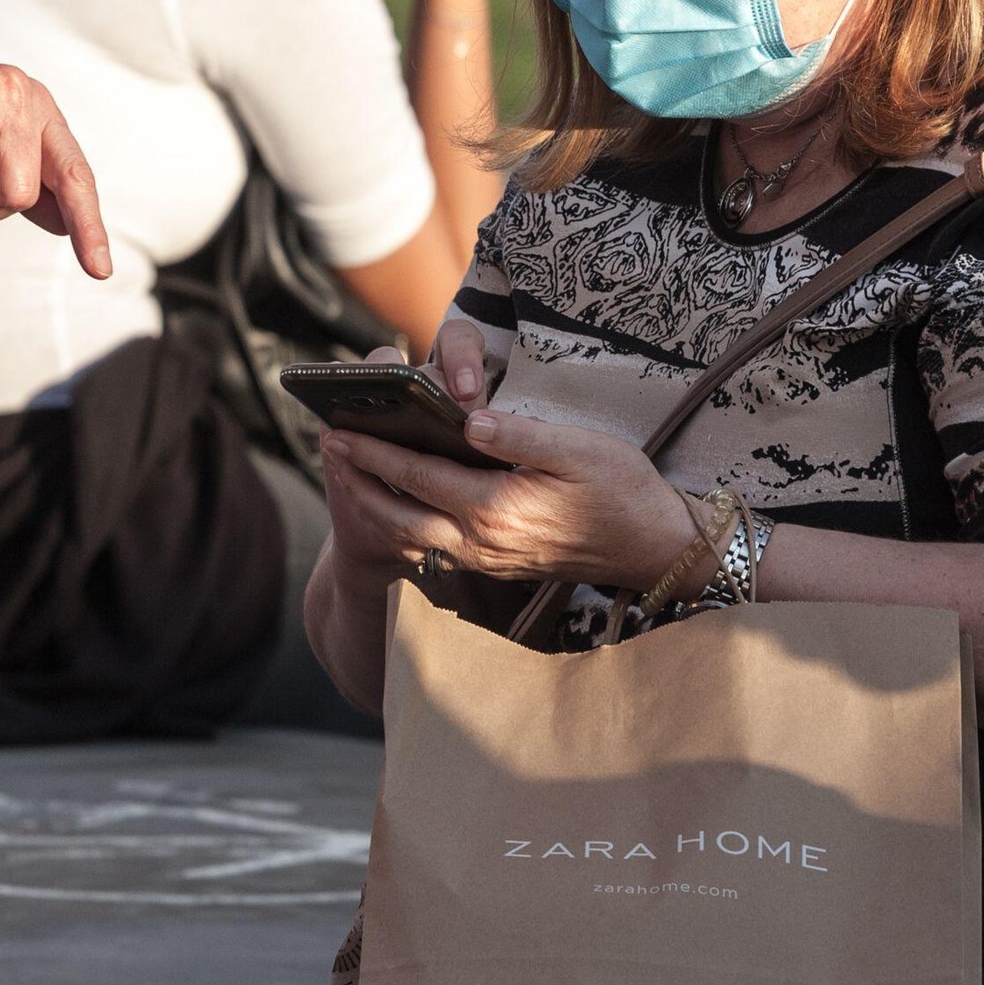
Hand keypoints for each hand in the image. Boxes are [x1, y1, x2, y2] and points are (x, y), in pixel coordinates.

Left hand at [319, 406, 699, 592]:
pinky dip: (403, 525)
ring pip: (411, 537)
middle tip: (328, 453)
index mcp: (496, 508)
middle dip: (358, 484)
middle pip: (398, 514)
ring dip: (375, 507)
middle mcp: (482, 540)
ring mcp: (487, 559)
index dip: (373, 454)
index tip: (337, 432)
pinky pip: (433, 547)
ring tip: (349, 477)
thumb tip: (468, 418)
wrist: (655, 550)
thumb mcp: (580, 450)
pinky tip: (397, 503)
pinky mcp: (496, 565)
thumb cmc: (623, 491)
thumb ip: (520, 435)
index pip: (417, 476)